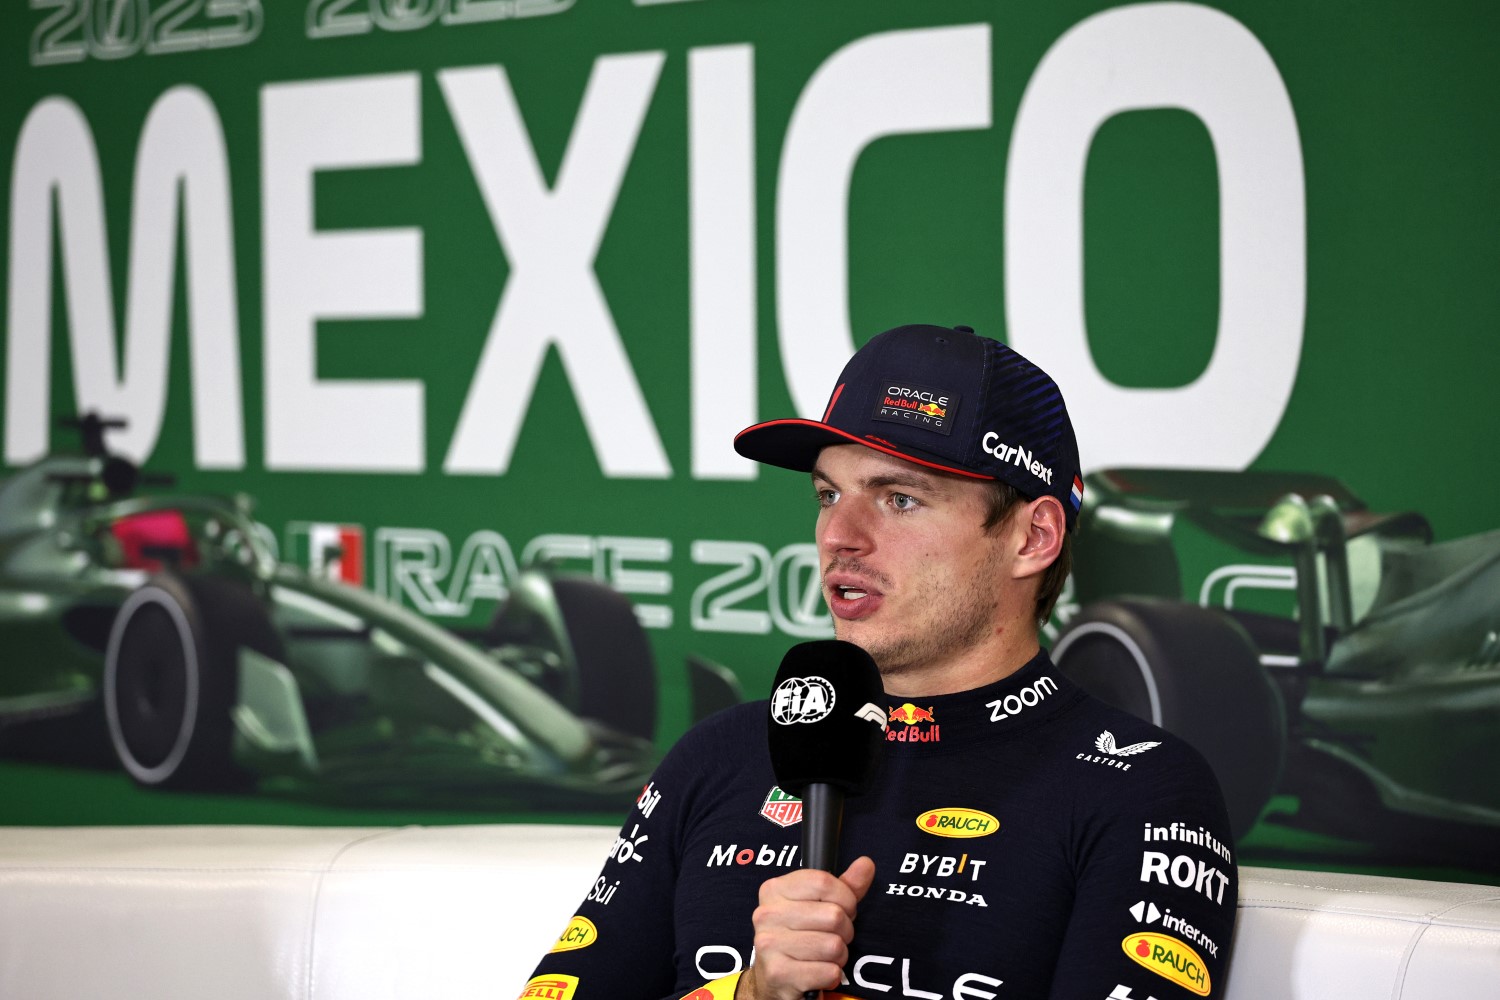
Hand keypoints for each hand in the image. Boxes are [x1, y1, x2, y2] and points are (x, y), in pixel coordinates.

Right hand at [735, 856, 875, 999]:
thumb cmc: (798, 935)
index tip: (844, 909)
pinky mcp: (778, 973)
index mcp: (775, 889)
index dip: (846, 898)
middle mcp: (767, 914)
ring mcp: (769, 944)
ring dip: (839, 955)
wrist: (773, 977)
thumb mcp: (818, 904)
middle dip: (845, 930)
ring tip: (825, 955)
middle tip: (834, 935)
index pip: (824, 882)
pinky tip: (818, 971)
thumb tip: (866, 864)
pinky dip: (832, 975)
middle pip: (833, 915)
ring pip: (834, 946)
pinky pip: (829, 972)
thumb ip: (844, 885)